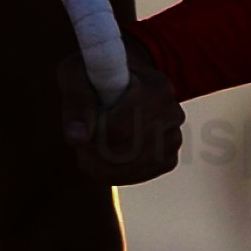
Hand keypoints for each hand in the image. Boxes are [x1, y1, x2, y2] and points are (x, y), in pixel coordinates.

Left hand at [59, 20, 184, 186]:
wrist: (120, 81)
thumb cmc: (95, 76)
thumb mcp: (76, 75)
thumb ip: (76, 102)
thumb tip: (76, 138)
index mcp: (156, 86)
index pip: (121, 126)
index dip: (93, 135)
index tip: (77, 130)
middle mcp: (172, 112)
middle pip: (129, 150)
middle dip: (97, 153)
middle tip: (80, 145)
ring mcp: (174, 136)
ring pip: (136, 167)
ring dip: (104, 166)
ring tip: (88, 151)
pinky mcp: (169, 157)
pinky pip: (142, 175)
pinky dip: (118, 174)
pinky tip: (103, 161)